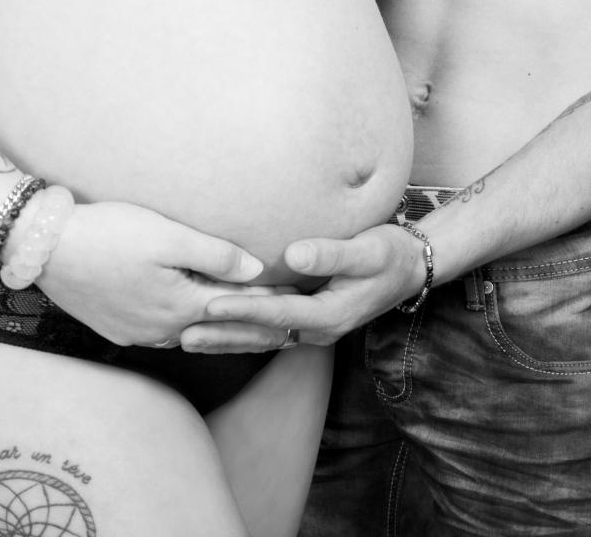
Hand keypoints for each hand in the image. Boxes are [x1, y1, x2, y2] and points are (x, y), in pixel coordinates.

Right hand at [34, 201, 270, 346]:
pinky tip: (190, 318)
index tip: (298, 297)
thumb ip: (216, 256)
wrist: (45, 247)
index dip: (270, 299)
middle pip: (217, 327)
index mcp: (180, 307)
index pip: (238, 305)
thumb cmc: (109, 233)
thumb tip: (257, 272)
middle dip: (251, 320)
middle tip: (282, 317)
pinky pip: (162, 332)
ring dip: (217, 325)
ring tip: (242, 317)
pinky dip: (186, 326)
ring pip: (190, 333)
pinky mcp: (116, 329)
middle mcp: (161, 330)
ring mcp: (136, 333)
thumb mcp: (168, 236)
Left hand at [181, 223, 425, 350]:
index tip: (211, 303)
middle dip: (222, 335)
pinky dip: (240, 333)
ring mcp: (312, 327)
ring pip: (262, 338)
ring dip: (225, 339)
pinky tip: (217, 329)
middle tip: (181, 334)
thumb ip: (332, 254)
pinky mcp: (308, 319)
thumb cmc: (389, 254)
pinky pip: (269, 331)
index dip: (243, 308)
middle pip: (263, 335)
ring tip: (187, 339)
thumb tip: (294, 255)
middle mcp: (318, 328)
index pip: (278, 313)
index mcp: (331, 314)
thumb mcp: (368, 249)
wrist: (409, 268)